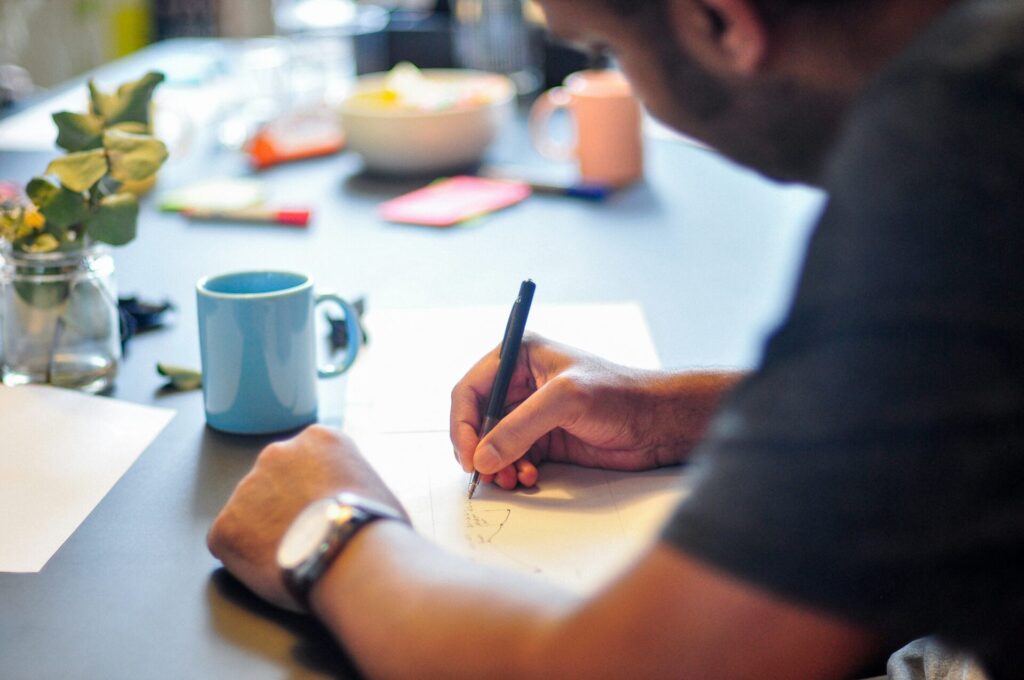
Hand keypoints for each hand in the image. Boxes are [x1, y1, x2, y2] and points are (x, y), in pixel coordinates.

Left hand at [207, 425, 405, 611]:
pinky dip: (247, 559)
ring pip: (250, 512)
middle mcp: (277, 453)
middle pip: (274, 481)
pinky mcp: (224, 526)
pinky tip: (277, 569)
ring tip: (295, 557)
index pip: (306, 462)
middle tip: (307, 537)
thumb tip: (342, 501)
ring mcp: (246, 488)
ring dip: (266, 532)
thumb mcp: (372, 485)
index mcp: (318, 439)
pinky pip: (230, 543)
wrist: (354, 557)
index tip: (321, 511)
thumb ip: (346, 481)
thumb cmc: (376, 528)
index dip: (314, 492)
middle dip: (285, 507)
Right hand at [450, 333, 740, 490]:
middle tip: (486, 474)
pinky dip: (516, 472)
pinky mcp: (546, 440)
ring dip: (498, 466)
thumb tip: (483, 457)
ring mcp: (533, 414)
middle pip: (479, 420)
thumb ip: (519, 428)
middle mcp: (522, 384)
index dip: (464, 424)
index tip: (469, 454)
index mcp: (520, 356)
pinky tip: (531, 478)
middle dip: (480, 449)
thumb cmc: (620, 395)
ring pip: (494, 445)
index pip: (471, 390)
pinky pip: (515, 459)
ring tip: (513, 480)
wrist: (659, 423)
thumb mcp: (565, 401)